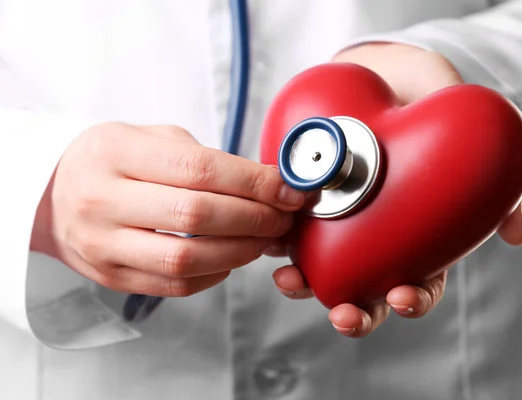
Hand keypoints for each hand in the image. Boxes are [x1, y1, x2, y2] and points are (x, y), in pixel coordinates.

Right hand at [31, 123, 305, 296]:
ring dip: (241, 251)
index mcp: (114, 153)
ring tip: (264, 238)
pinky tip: (232, 256)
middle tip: (282, 216)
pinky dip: (215, 273)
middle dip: (255, 218)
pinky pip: (176, 285)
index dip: (253, 182)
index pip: (199, 169)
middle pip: (197, 215)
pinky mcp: (112, 277)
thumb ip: (202, 157)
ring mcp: (103, 245)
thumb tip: (265, 183)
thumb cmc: (110, 160)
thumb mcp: (148, 137)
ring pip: (187, 258)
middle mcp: (102, 200)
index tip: (286, 189)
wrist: (51, 194)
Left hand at [271, 42, 521, 337]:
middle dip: (356, 311)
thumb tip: (518, 235)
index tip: (400, 296)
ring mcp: (336, 221)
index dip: (412, 298)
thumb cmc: (428, 102)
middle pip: (368, 290)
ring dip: (306, 286)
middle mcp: (376, 235)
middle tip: (344, 314)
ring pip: (323, 268)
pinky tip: (270, 241)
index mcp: (417, 232)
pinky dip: (278, 240)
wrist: (382, 70)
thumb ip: (495, 177)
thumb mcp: (465, 130)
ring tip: (292, 282)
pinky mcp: (301, 201)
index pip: (419, 281)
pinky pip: (288, 227)